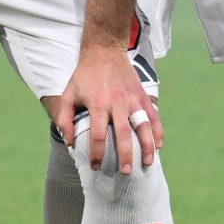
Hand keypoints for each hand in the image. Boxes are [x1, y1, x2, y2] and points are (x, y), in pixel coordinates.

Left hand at [50, 48, 158, 171]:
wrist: (104, 50)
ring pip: (144, 126)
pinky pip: (153, 116)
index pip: (97, 135)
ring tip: (147, 163)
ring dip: (147, 146)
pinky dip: (158, 132)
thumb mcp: (68, 94)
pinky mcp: (142, 95)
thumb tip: (69, 142)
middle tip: (126, 172)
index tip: (95, 167)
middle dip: (126, 155)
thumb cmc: (84, 76)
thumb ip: (64, 118)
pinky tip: (159, 146)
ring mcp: (132, 99)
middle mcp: (117, 102)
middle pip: (123, 134)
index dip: (96, 153)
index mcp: (97, 104)